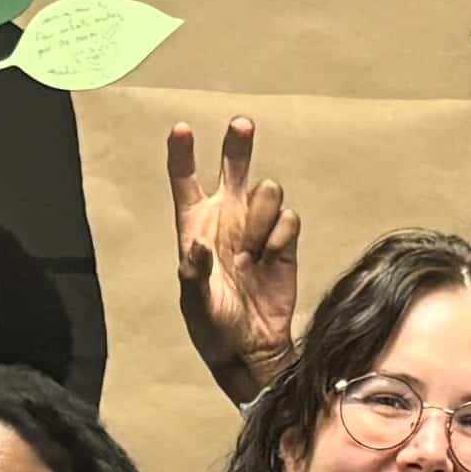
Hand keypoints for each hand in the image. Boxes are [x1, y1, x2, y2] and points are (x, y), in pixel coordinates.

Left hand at [164, 118, 300, 403]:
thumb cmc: (213, 327)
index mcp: (195, 227)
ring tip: (251, 251)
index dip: (182, 153)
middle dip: (238, 144)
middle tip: (241, 124)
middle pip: (234, 167)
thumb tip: (198, 245)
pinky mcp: (284, 242)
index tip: (181, 128)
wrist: (252, 347)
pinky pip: (289, 219)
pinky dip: (281, 236)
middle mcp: (227, 219)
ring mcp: (258, 228)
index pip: (185, 181)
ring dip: (261, 216)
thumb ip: (195, 272)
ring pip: (267, 191)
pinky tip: (270, 258)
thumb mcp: (196, 303)